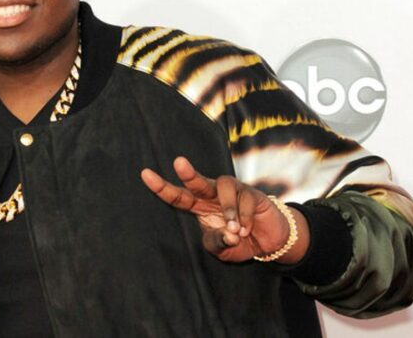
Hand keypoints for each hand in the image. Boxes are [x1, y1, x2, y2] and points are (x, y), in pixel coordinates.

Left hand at [140, 157, 307, 263]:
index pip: (177, 196)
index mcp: (199, 206)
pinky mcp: (251, 193)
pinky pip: (245, 200)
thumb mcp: (222, 249)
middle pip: (198, 182)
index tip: (144, 173)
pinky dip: (244, 218)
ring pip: (223, 186)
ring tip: (235, 230)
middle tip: (179, 163)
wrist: (268, 241)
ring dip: (228, 209)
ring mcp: (232, 191)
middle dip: (188, 173)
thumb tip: (229, 234)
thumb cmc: (238, 241)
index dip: (161, 187)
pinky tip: (247, 230)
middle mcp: (212, 195)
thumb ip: (218, 242)